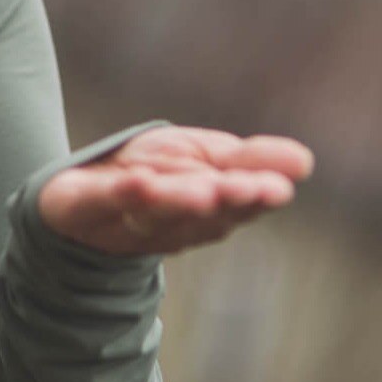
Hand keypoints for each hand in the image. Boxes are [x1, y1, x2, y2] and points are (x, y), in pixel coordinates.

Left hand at [37, 126, 315, 255]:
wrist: (78, 195)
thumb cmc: (154, 176)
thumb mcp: (205, 159)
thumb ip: (249, 162)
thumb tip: (304, 161)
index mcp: (207, 209)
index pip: (237, 204)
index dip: (255, 197)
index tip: (277, 188)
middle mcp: (170, 221)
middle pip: (200, 213)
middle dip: (224, 201)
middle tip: (248, 189)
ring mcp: (124, 218)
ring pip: (154, 213)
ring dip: (178, 201)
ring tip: (202, 188)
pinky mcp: (81, 207)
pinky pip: (102, 202)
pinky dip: (122, 195)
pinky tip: (140, 183)